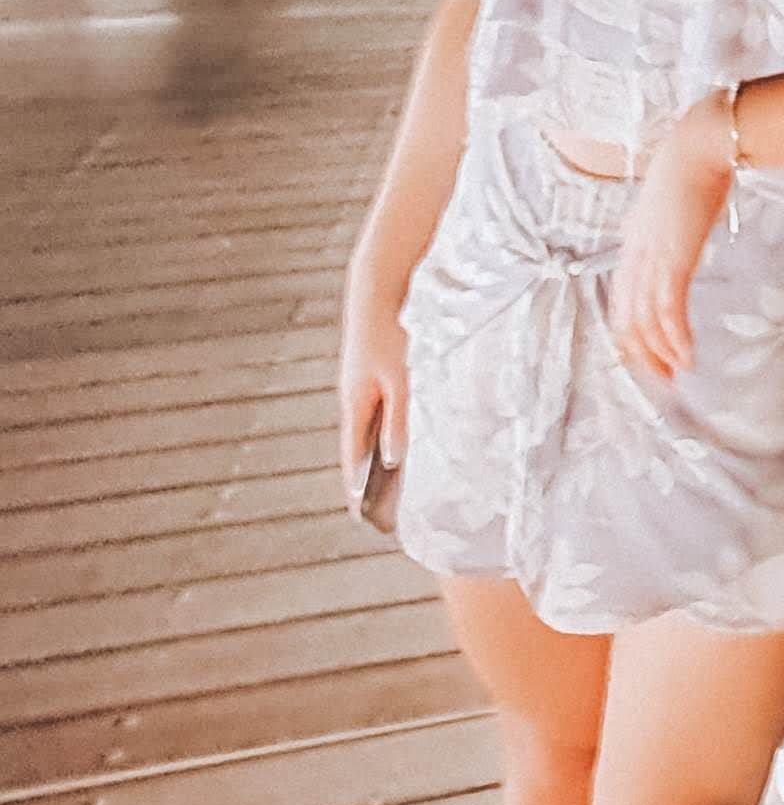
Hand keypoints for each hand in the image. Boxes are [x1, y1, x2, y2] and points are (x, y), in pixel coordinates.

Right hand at [339, 274, 408, 513]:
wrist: (382, 286)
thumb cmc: (391, 332)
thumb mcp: (401, 379)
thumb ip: (399, 420)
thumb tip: (394, 461)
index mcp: (354, 403)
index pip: (353, 458)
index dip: (355, 488)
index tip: (360, 518)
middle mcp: (355, 397)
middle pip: (363, 447)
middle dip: (373, 477)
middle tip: (386, 510)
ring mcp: (365, 384)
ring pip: (375, 428)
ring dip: (385, 452)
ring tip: (403, 483)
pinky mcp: (379, 371)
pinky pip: (384, 410)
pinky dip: (393, 429)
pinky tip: (410, 436)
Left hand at [608, 98, 734, 386]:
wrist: (700, 145)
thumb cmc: (693, 166)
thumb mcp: (673, 205)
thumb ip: (669, 228)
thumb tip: (678, 244)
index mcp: (633, 242)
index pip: (623, 300)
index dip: (633, 334)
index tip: (650, 356)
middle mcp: (635, 253)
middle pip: (628, 316)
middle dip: (643, 353)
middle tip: (662, 380)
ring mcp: (652, 257)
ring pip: (646, 318)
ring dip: (660, 352)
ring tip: (676, 374)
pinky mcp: (674, 257)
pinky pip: (669, 309)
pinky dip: (675, 336)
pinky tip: (687, 355)